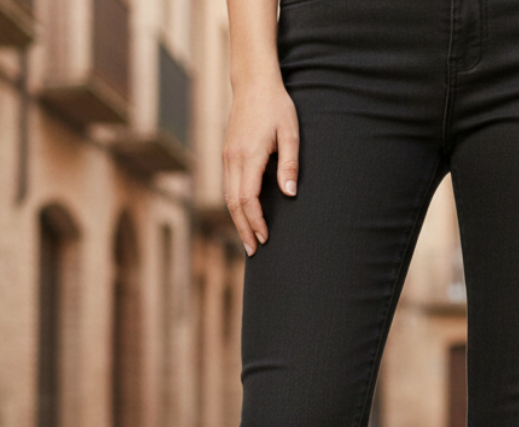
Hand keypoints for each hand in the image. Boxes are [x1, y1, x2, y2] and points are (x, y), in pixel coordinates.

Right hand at [222, 74, 299, 255]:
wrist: (253, 82)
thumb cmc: (276, 106)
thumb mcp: (290, 133)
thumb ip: (290, 164)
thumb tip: (289, 193)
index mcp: (248, 155)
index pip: (248, 199)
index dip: (256, 221)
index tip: (265, 238)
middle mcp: (233, 158)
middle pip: (234, 204)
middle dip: (244, 229)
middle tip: (253, 251)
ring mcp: (227, 156)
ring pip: (228, 197)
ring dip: (237, 221)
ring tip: (247, 240)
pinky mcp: (227, 154)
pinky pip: (228, 187)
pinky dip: (234, 206)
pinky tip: (243, 216)